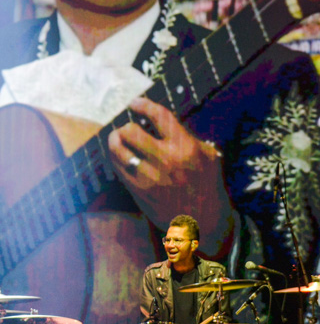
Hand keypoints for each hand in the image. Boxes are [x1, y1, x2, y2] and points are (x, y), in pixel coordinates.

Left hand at [107, 97, 236, 256]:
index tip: (135, 102)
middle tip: (127, 128)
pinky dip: (115, 157)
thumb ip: (186, 137)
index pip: (159, 116)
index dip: (143, 105)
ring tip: (118, 139)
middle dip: (126, 126)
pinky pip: (118, 167)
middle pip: (131, 131)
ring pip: (118, 149)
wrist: (202, 221)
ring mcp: (149, 176)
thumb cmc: (206, 185)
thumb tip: (159, 122)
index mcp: (186, 147)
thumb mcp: (207, 156)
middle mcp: (166, 159)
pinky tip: (119, 155)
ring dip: (115, 140)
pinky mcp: (137, 190)